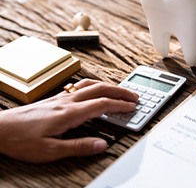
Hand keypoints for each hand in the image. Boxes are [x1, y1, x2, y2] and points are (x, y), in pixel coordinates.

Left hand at [0, 79, 138, 162]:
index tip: (133, 107)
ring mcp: (61, 97)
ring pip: (91, 85)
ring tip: (119, 91)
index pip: (102, 104)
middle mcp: (67, 101)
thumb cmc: (22, 140)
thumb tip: (102, 145)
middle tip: (134, 95)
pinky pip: (81, 87)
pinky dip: (95, 86)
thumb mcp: (51, 150)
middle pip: (100, 89)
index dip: (120, 105)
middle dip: (120, 91)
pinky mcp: (56, 99)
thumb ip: (79, 147)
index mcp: (69, 113)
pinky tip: (95, 90)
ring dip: (108, 86)